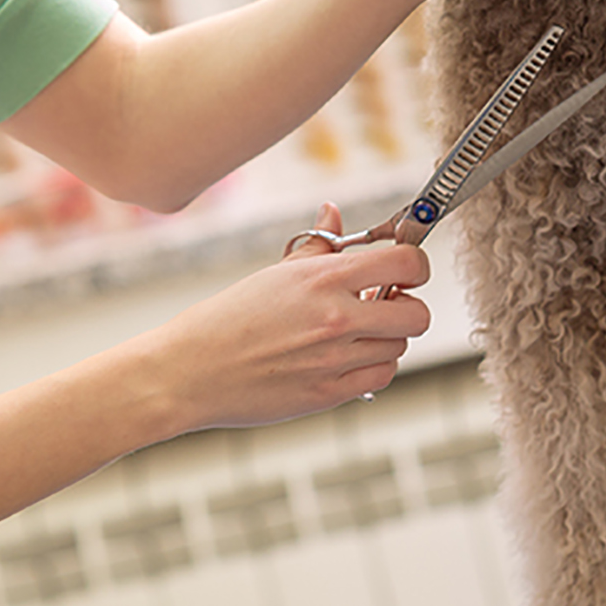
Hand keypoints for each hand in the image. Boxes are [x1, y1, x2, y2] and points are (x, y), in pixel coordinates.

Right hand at [135, 203, 428, 431]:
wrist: (189, 371)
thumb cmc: (227, 319)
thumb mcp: (275, 273)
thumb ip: (317, 246)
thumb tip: (334, 212)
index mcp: (322, 278)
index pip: (406, 264)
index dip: (416, 266)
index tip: (406, 270)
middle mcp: (335, 317)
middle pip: (417, 314)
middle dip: (408, 306)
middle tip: (386, 304)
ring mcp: (334, 359)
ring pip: (399, 347)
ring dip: (386, 337)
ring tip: (356, 331)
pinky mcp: (328, 393)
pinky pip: (380, 377)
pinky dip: (373, 366)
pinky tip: (349, 357)